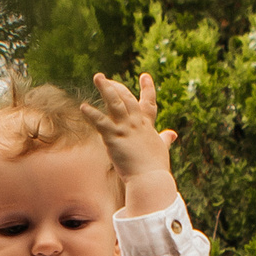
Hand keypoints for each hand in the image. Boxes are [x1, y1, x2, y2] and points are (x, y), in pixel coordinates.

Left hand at [83, 73, 179, 215]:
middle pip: (127, 98)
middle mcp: (137, 123)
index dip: (147, 88)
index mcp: (147, 126)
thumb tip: (172, 134)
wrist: (150, 179)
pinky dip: (92, 114)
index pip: (148, 103)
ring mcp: (126, 129)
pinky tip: (83, 107)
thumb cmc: (156, 168)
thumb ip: (165, 139)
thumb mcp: (162, 149)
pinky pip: (101, 122)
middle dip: (116, 86)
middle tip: (104, 78)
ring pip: (115, 103)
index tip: (144, 76)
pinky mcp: (115, 138)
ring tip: (98, 77)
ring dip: (106, 89)